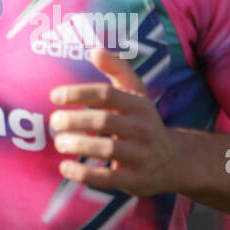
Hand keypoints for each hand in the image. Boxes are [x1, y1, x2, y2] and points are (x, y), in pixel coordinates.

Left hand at [49, 47, 173, 195]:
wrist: (176, 161)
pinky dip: (84, 174)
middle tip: (53, 121)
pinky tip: (65, 168)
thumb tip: (93, 49)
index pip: (107, 94)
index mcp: (139, 105)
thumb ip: (117, 70)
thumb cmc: (144, 122)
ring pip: (107, 149)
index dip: (79, 93)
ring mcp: (140, 155)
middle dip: (75, 120)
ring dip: (79, 145)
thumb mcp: (137, 95)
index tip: (55, 96)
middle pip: (104, 121)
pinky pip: (107, 178)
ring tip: (59, 143)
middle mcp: (142, 128)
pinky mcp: (136, 180)